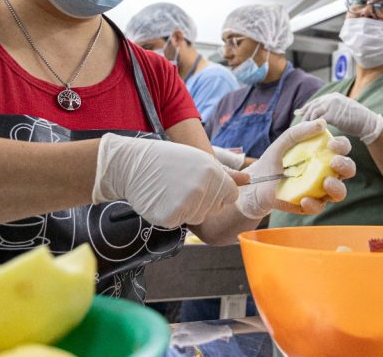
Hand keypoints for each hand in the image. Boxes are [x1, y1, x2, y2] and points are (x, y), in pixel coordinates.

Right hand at [93, 133, 239, 227]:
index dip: (217, 193)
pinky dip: (170, 215)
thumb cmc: (169, 160)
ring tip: (171, 190)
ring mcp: (187, 203)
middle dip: (201, 201)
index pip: (230, 196)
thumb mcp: (200, 159)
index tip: (202, 184)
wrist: (133, 164)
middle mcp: (203, 188)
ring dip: (186, 209)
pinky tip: (162, 199)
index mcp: (213, 172)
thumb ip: (226, 174)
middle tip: (181, 185)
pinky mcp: (171, 216)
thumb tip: (249, 179)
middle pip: (213, 209)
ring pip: (197, 217)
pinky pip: (179, 222)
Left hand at [236, 119, 355, 219]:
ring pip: (340, 192)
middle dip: (346, 165)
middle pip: (348, 170)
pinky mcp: (311, 204)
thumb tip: (321, 123)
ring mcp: (321, 189)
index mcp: (324, 154)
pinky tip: (304, 199)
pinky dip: (314, 204)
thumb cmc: (274, 159)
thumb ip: (299, 132)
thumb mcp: (283, 143)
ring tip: (326, 182)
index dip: (342, 145)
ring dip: (337, 187)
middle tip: (334, 162)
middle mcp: (327, 172)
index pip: (342, 148)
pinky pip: (319, 206)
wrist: (257, 183)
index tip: (331, 144)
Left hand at [299, 92, 382, 143]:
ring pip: (314, 112)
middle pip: (313, 106)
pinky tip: (313, 132)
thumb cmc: (356, 120)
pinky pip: (319, 120)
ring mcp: (333, 105)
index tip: (299, 114)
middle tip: (300, 124)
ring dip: (308, 121)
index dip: (306, 107)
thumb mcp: (342, 111)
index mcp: (333, 96)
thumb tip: (321, 116)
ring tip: (305, 130)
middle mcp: (332, 98)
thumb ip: (331, 110)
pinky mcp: (334, 114)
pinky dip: (315, 125)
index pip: (316, 101)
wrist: (368, 122)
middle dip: (305, 115)